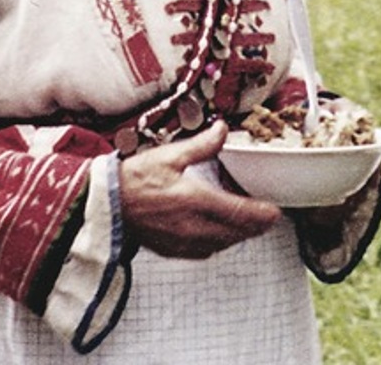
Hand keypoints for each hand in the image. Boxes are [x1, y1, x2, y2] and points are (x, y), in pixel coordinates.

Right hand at [120, 122, 281, 258]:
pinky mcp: (172, 250)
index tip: (275, 212)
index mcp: (195, 200)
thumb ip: (201, 146)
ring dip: (238, 235)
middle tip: (267, 217)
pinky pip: (205, 251)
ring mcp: (183, 242)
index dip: (262, 215)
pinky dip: (218, 242)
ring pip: (223, 244)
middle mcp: (193, 226)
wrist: (104, 205)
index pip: (240, 213)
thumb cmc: (133, 179)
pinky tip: (217, 233)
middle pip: (237, 233)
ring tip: (246, 224)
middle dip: (255, 226)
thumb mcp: (169, 155)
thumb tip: (222, 129)